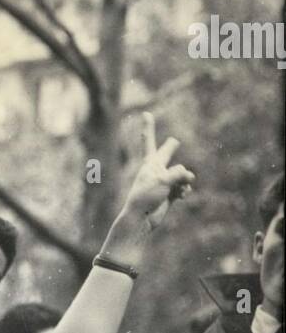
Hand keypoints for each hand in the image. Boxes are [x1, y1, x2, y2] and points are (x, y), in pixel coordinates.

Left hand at [121, 112, 194, 232]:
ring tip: (179, 190)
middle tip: (174, 141)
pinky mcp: (169, 193)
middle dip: (170, 147)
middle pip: (166, 154)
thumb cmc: (147, 196)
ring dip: (184, 181)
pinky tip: (181, 197)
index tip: (146, 114)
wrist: (142, 218)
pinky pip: (183, 187)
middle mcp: (156, 169)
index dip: (148, 126)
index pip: (148, 140)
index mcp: (150, 162)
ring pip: (182, 174)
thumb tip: (189, 176)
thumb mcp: (163, 180)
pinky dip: (184, 191)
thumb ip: (179, 173)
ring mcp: (163, 181)